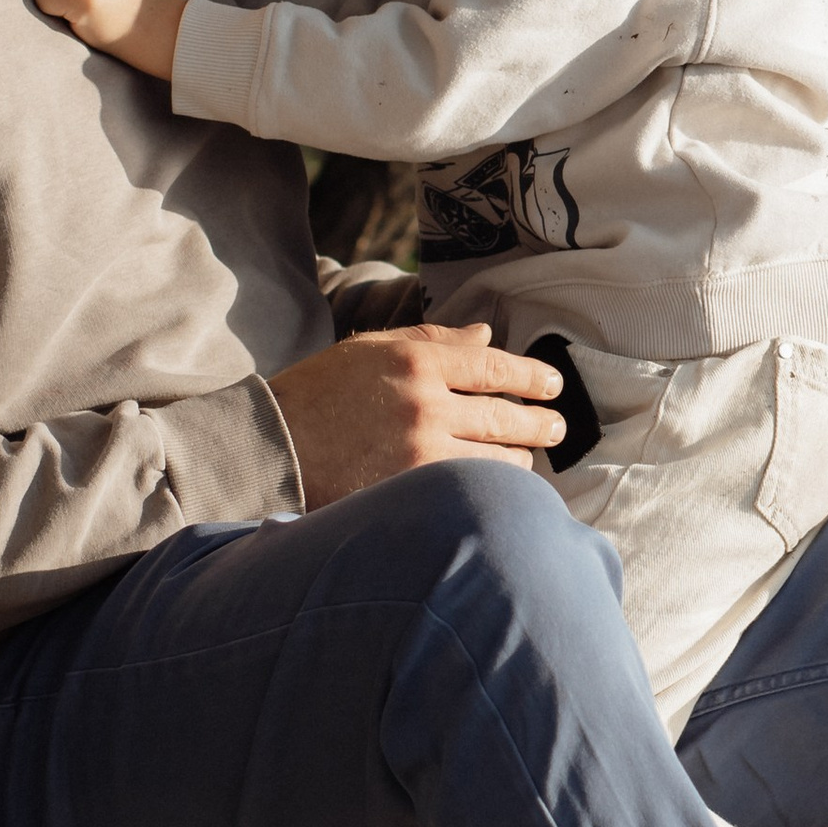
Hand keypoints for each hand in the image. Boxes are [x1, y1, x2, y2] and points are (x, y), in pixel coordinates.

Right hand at [265, 321, 564, 502]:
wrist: (270, 446)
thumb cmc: (319, 393)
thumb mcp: (370, 350)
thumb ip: (433, 339)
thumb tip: (488, 336)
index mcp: (415, 360)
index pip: (494, 367)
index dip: (532, 377)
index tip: (553, 385)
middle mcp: (423, 402)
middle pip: (504, 415)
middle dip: (539, 423)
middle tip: (558, 427)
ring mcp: (418, 450)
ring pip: (495, 459)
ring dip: (518, 461)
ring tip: (526, 460)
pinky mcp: (409, 491)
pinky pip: (468, 490)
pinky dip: (488, 490)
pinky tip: (495, 490)